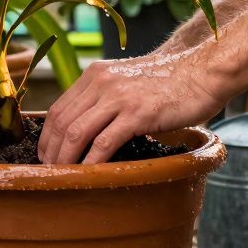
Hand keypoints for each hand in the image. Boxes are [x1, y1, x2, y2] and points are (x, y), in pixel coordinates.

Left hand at [38, 46, 227, 163]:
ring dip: (66, 159)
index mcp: (95, 75)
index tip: (46, 155)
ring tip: (64, 176)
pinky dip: (91, 162)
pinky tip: (89, 175)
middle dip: (51, 151)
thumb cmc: (167, 82)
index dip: (47, 136)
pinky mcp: (137, 113)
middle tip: (50, 172)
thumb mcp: (126, 82)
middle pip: (62, 122)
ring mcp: (119, 97)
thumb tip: (84, 130)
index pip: (58, 109)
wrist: (200, 72)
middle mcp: (101, 82)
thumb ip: (104, 98)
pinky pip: (104, 142)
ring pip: (77, 132)